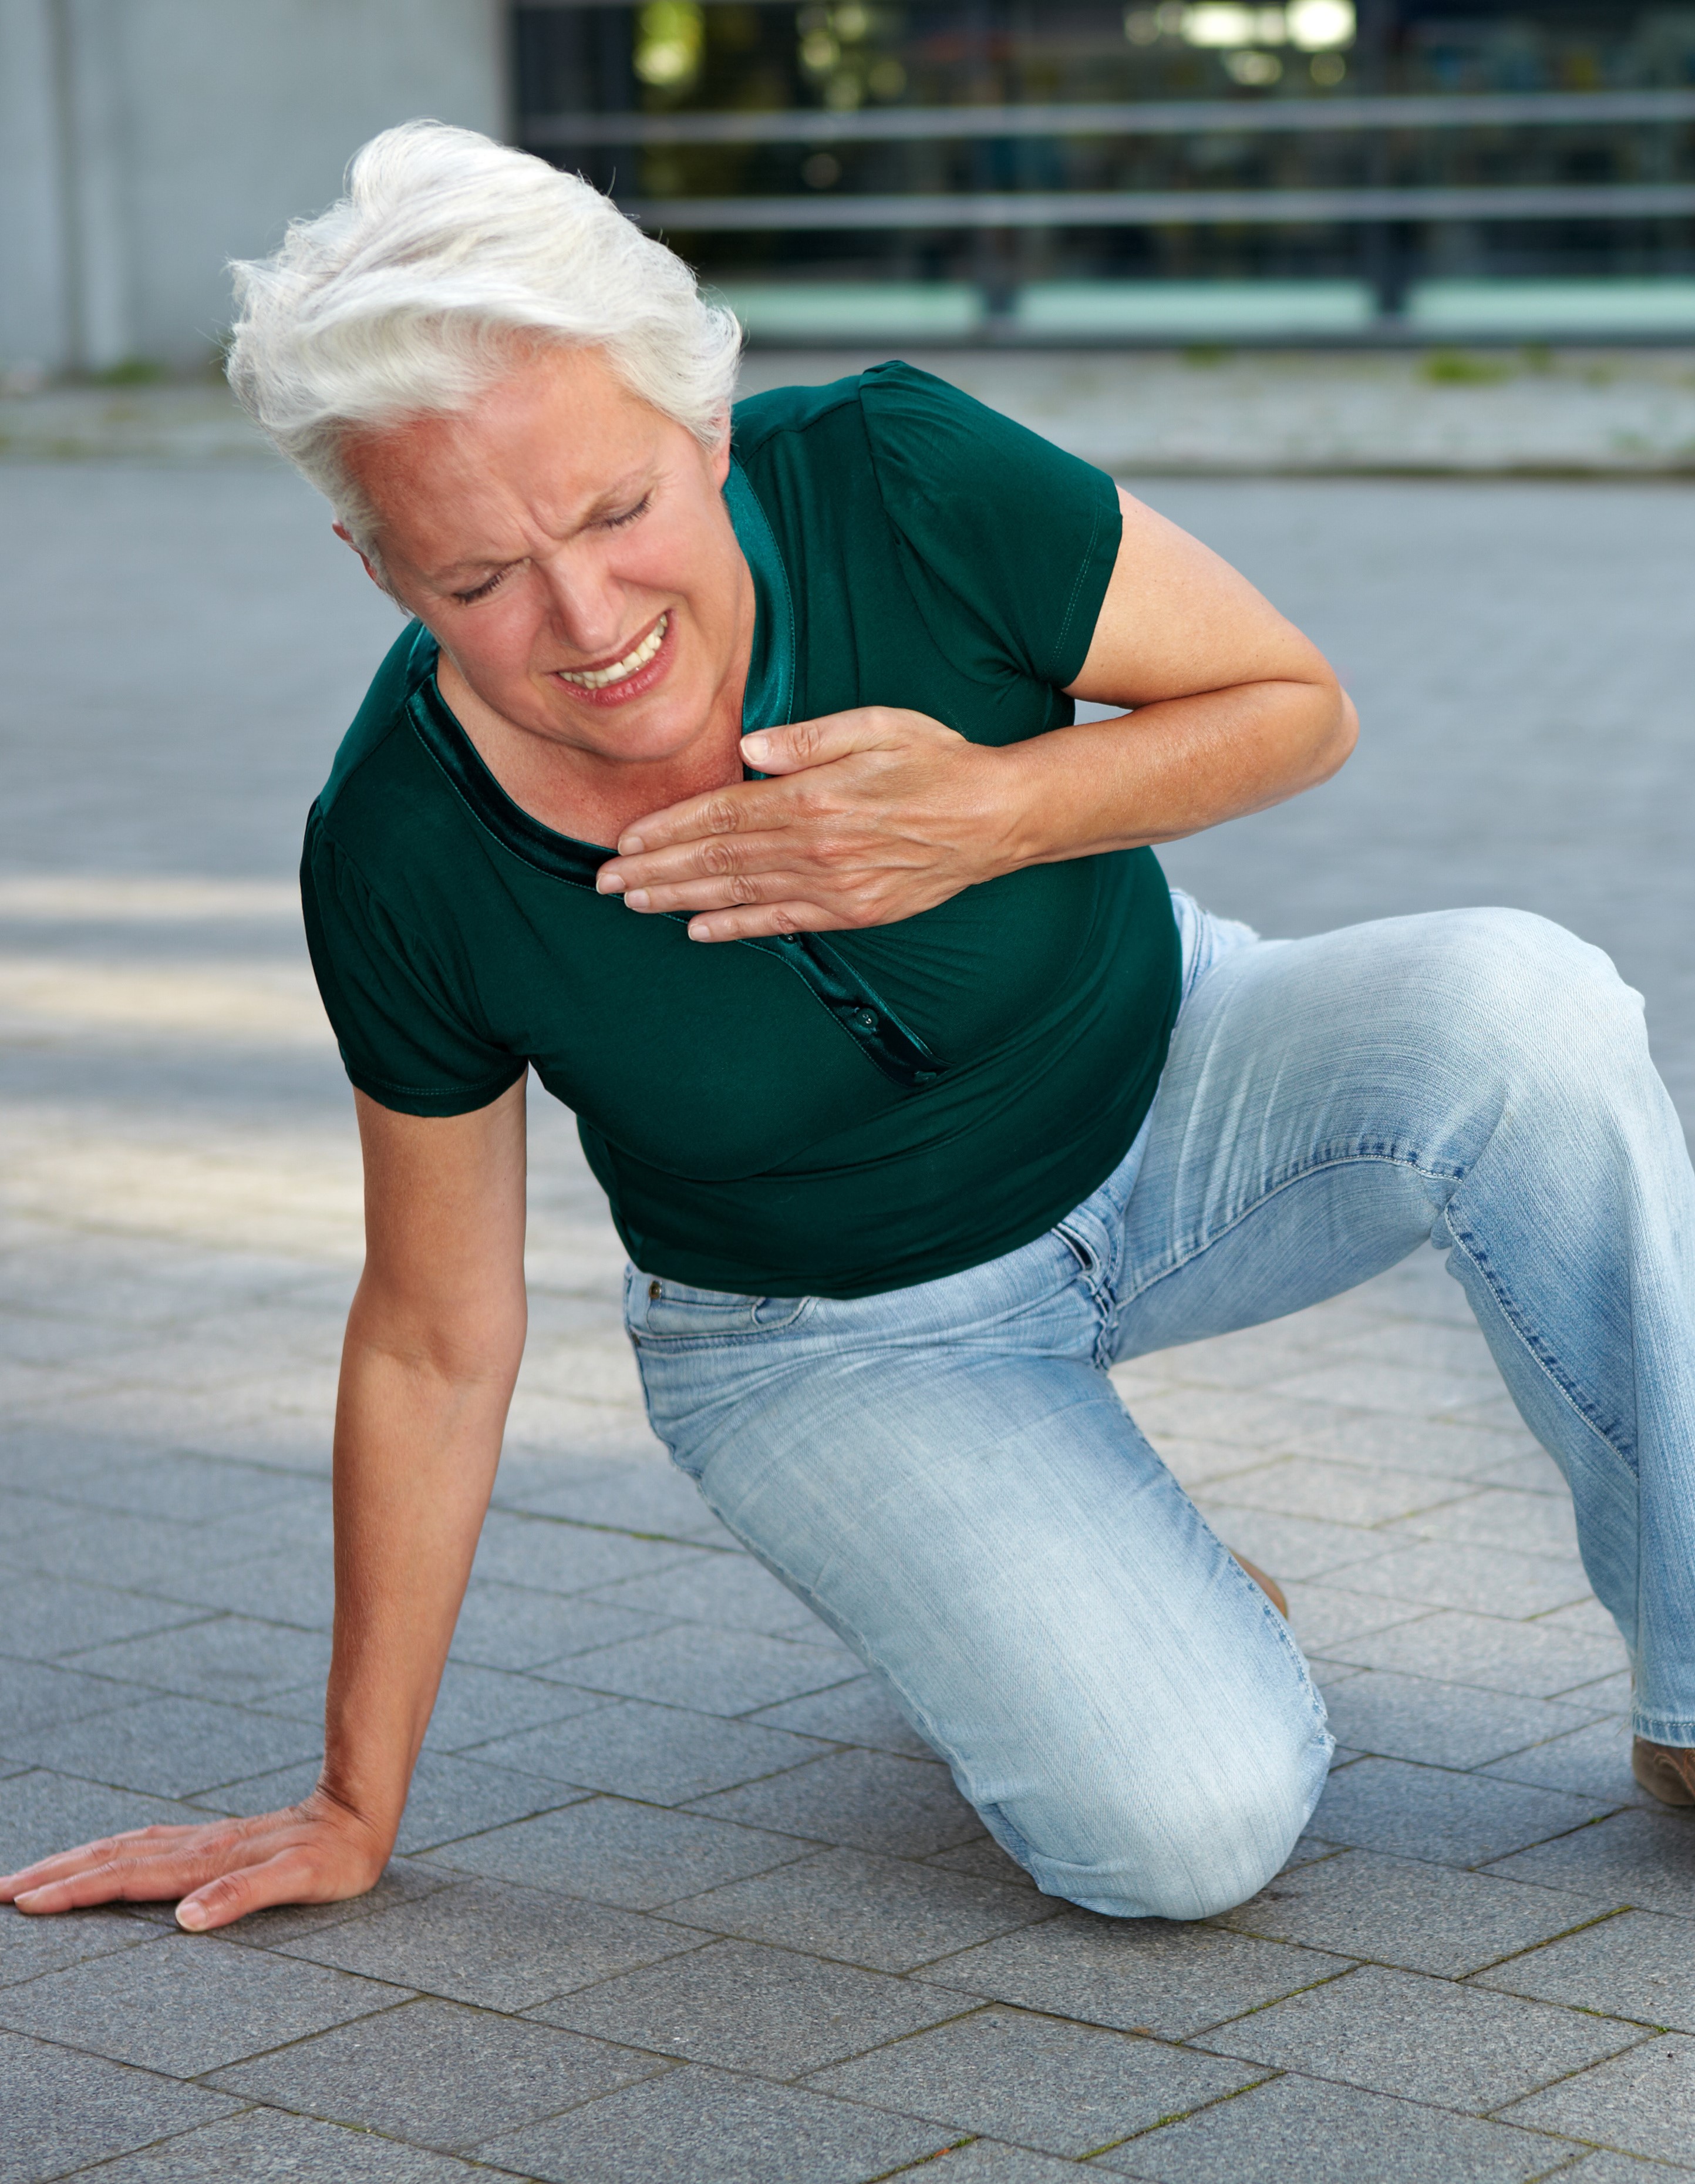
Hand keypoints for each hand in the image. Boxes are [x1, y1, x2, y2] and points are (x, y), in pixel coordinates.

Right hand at [0, 1787, 390, 1932]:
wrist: (362, 1807)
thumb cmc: (337, 1854)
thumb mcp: (302, 1880)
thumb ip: (245, 1895)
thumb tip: (187, 1918)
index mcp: (208, 1862)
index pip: (127, 1878)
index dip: (76, 1891)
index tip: (25, 1901)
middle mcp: (197, 1849)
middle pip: (111, 1860)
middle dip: (54, 1874)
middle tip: (0, 1889)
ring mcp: (203, 1842)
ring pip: (123, 1849)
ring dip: (75, 1862)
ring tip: (30, 1875)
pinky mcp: (215, 1842)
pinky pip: (147, 1846)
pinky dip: (111, 1854)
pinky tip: (100, 1859)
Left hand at [596, 707, 1021, 941]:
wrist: (996, 819)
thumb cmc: (937, 761)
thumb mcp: (878, 725)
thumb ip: (810, 738)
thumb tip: (747, 750)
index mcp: (816, 797)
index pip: (724, 814)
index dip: (669, 827)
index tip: (625, 838)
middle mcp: (818, 848)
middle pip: (719, 859)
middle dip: (655, 870)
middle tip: (604, 881)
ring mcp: (834, 887)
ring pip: (740, 895)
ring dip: (680, 900)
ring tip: (633, 903)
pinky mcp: (852, 913)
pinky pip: (781, 922)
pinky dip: (736, 927)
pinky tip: (697, 929)